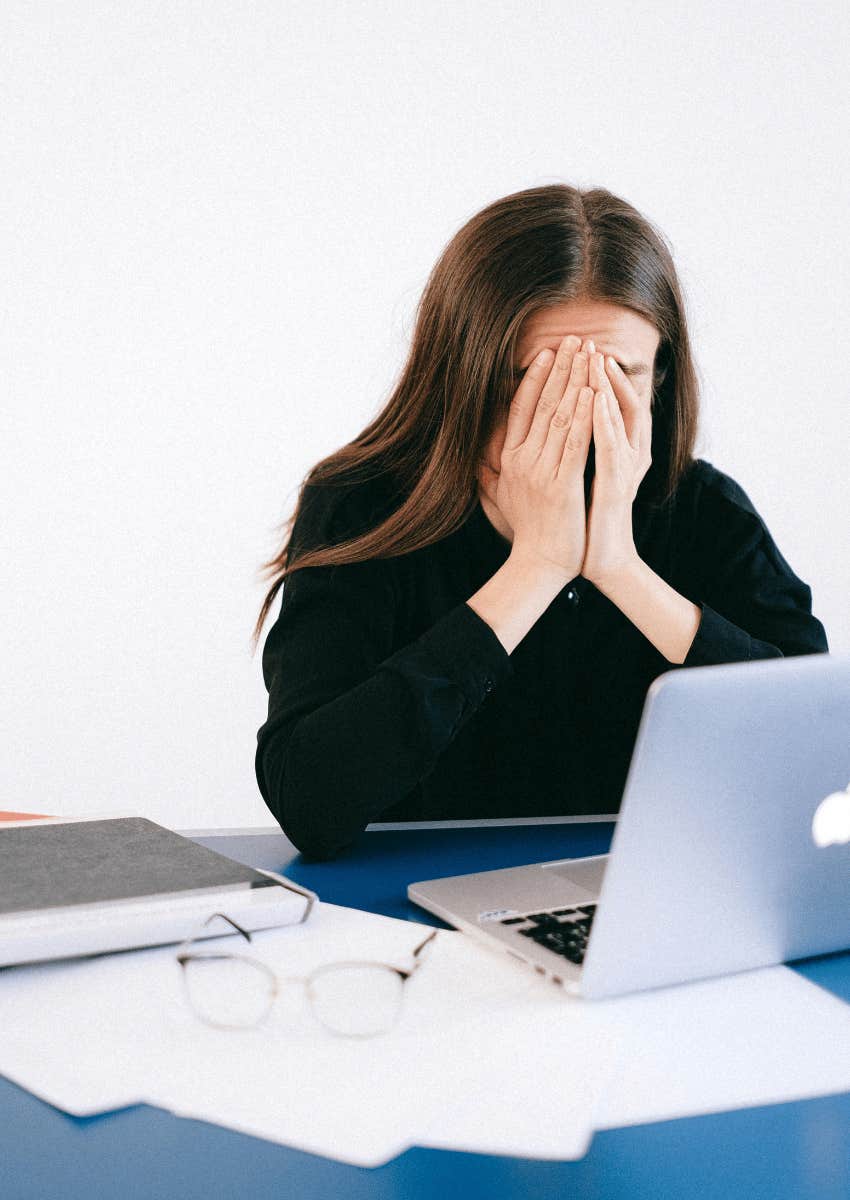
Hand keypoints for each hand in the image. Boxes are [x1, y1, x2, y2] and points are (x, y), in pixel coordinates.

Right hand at [479, 333, 595, 579]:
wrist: (538, 564)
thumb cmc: (527, 531)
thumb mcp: (503, 495)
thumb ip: (493, 470)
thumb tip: (480, 454)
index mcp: (509, 459)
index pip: (521, 408)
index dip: (535, 377)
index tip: (548, 351)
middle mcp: (521, 460)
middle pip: (543, 404)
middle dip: (561, 368)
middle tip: (575, 339)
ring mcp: (540, 472)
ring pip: (560, 416)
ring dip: (576, 380)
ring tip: (589, 353)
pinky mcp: (561, 485)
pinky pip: (575, 442)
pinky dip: (584, 415)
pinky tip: (594, 391)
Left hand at [580, 345, 652, 588]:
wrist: (600, 560)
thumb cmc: (584, 523)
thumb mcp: (571, 481)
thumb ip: (563, 456)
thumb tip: (538, 437)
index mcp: (611, 451)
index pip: (602, 405)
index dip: (589, 379)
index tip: (571, 354)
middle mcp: (625, 454)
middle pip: (615, 403)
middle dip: (600, 372)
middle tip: (587, 343)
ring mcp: (624, 467)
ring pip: (619, 417)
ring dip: (606, 386)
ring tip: (594, 358)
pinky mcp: (618, 483)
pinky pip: (612, 445)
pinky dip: (604, 419)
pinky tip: (595, 398)